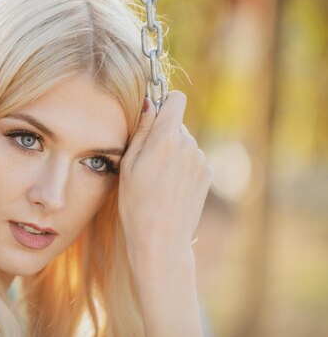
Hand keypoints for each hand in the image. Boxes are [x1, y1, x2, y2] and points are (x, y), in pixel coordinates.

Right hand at [118, 90, 213, 274]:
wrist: (161, 238)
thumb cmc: (136, 202)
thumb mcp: (129, 163)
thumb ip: (142, 130)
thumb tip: (149, 103)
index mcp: (166, 139)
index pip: (176, 99)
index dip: (165, 103)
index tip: (153, 115)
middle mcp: (189, 144)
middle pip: (177, 125)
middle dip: (164, 135)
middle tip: (146, 161)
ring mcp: (201, 160)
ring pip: (185, 144)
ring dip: (173, 153)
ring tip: (158, 180)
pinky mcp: (208, 175)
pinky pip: (193, 160)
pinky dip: (183, 168)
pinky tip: (171, 188)